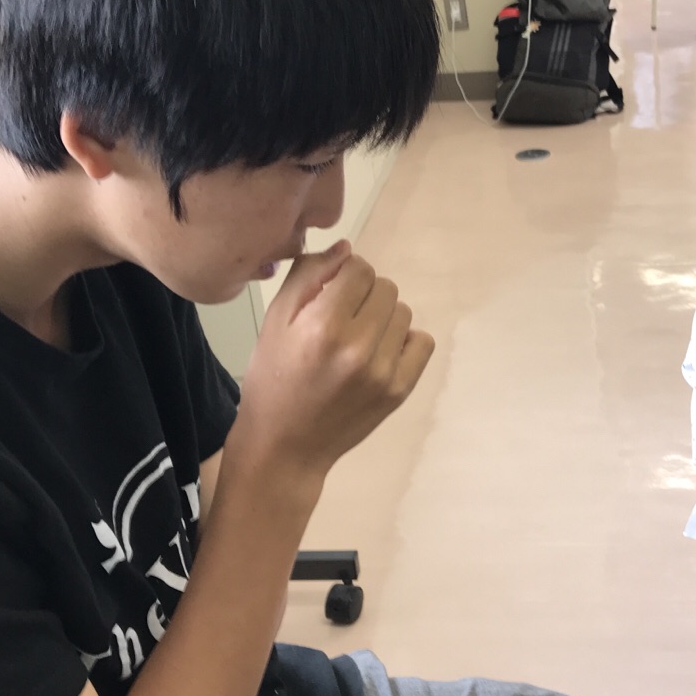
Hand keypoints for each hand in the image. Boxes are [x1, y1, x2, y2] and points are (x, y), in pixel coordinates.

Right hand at [234, 241, 434, 480]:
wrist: (285, 447)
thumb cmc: (273, 380)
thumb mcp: (275, 322)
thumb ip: (308, 277)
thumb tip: (347, 249)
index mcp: (322, 326)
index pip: (359, 269)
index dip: (344, 275)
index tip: (331, 294)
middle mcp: (357, 347)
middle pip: (385, 287)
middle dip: (364, 294)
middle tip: (343, 319)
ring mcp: (384, 371)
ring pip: (403, 312)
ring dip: (383, 317)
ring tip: (358, 339)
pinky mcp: (400, 390)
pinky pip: (422, 342)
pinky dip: (404, 341)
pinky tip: (379, 353)